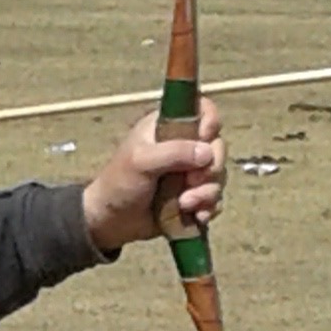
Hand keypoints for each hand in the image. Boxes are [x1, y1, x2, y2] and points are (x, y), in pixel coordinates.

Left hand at [82, 98, 225, 253]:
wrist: (112, 221)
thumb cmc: (119, 183)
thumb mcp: (141, 161)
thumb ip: (173, 152)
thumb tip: (206, 153)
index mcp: (169, 126)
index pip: (203, 109)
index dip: (210, 120)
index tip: (204, 137)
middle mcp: (185, 145)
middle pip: (217, 146)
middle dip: (210, 167)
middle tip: (191, 182)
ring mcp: (191, 171)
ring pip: (218, 175)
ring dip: (207, 192)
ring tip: (185, 204)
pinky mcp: (194, 195)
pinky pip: (215, 198)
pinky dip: (208, 207)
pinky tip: (196, 217)